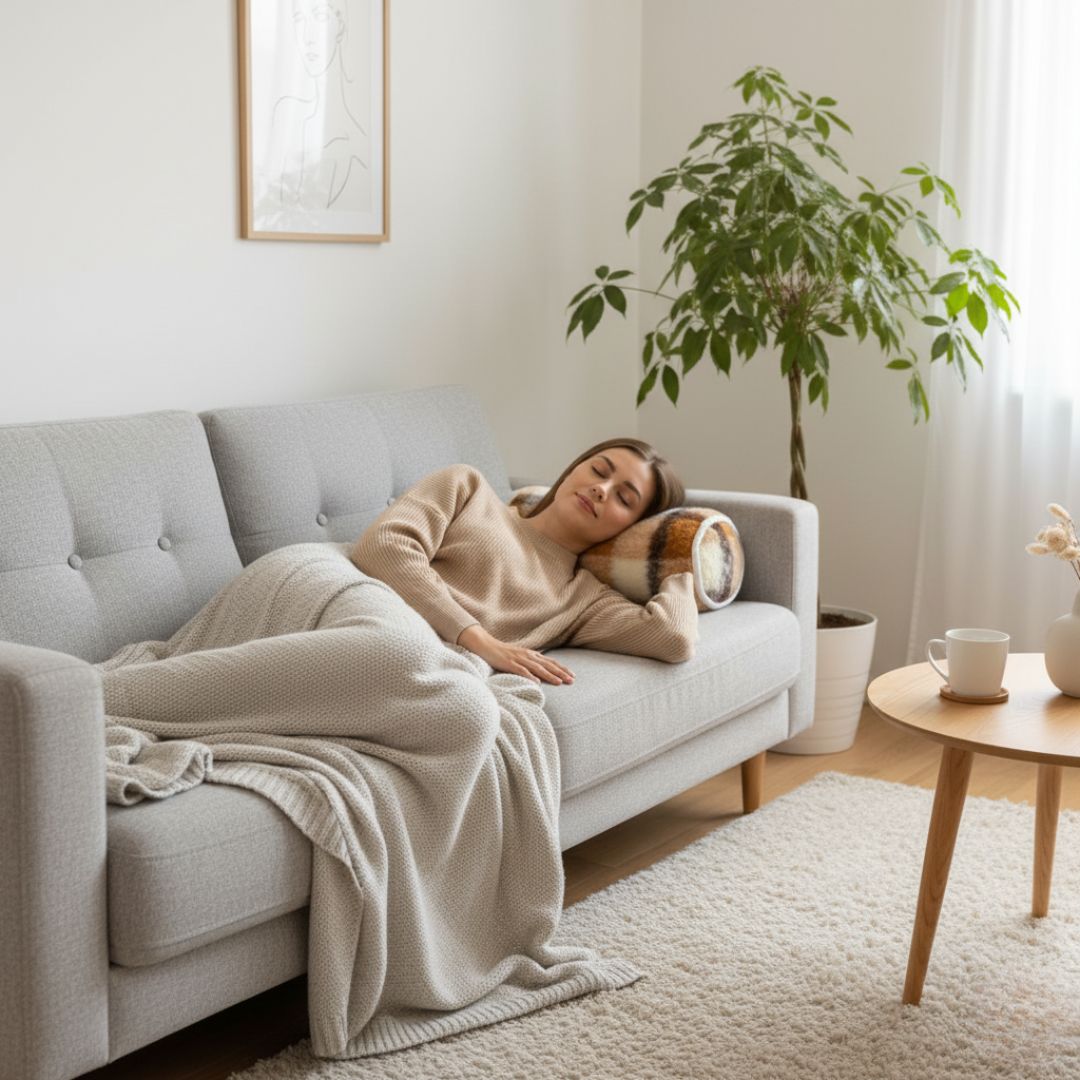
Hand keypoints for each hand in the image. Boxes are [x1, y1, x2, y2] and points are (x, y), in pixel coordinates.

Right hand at [456, 625, 574, 685]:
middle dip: (560, 673)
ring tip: (559, 682)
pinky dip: (530, 676)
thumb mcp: (519, 657)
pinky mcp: (509, 663)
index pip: (550, 662)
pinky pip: (521, 670)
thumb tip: (541, 673)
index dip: (562, 668)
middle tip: (572, 681)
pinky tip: (537, 682)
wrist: (485, 645)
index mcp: (531, 654)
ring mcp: (518, 659)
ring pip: (537, 668)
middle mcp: (527, 655)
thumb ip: (530, 663)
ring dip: (549, 675)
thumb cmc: (502, 653)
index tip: (573, 675)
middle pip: (547, 665)